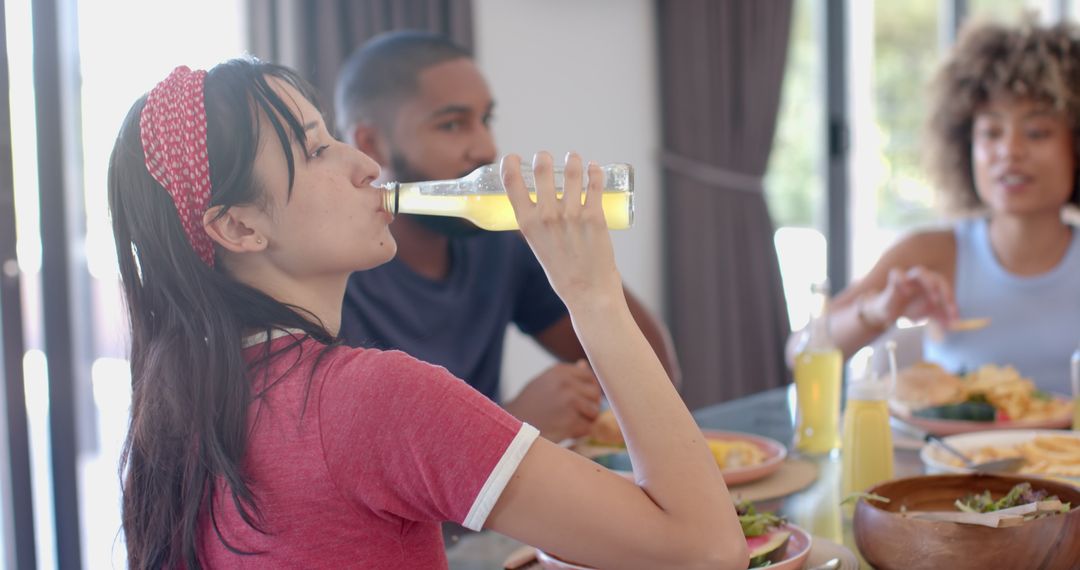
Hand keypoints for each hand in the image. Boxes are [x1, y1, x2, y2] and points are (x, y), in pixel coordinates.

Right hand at [501, 152, 622, 310]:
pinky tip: (594, 168)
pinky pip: (595, 183)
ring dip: (572, 160)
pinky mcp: (595, 216)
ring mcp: (572, 214)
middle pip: (542, 169)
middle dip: (544, 157)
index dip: (510, 164)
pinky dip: (594, 171)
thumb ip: (537, 225)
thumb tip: (539, 207)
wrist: (588, 292)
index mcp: (527, 224)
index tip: (513, 157)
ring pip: (572, 171)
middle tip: (547, 157)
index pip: (511, 183)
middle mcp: (547, 215)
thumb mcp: (538, 247)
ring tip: (574, 159)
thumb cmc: (563, 273)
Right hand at [504, 360, 601, 441]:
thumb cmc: (528, 406)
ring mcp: (569, 401)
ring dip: (585, 420)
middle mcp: (566, 383)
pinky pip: (588, 428)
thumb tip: (583, 365)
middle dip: (589, 406)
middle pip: (595, 394)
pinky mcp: (570, 420)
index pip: (589, 377)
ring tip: (568, 423)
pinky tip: (565, 432)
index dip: (589, 391)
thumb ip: (565, 376)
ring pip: (594, 412)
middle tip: (575, 415)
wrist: (511, 426)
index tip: (582, 400)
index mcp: (559, 371)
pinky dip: (579, 433)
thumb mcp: (544, 382)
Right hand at [865, 266, 957, 326]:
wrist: (885, 314)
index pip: (945, 288)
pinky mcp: (892, 281)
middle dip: (944, 291)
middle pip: (937, 278)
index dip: (951, 301)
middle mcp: (921, 281)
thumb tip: (955, 325)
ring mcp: (907, 280)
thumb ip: (940, 319)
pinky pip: (897, 273)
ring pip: (920, 271)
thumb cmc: (907, 312)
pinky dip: (902, 279)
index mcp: (931, 288)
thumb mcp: (926, 316)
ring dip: (928, 282)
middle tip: (945, 305)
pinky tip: (906, 292)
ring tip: (933, 298)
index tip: (954, 316)